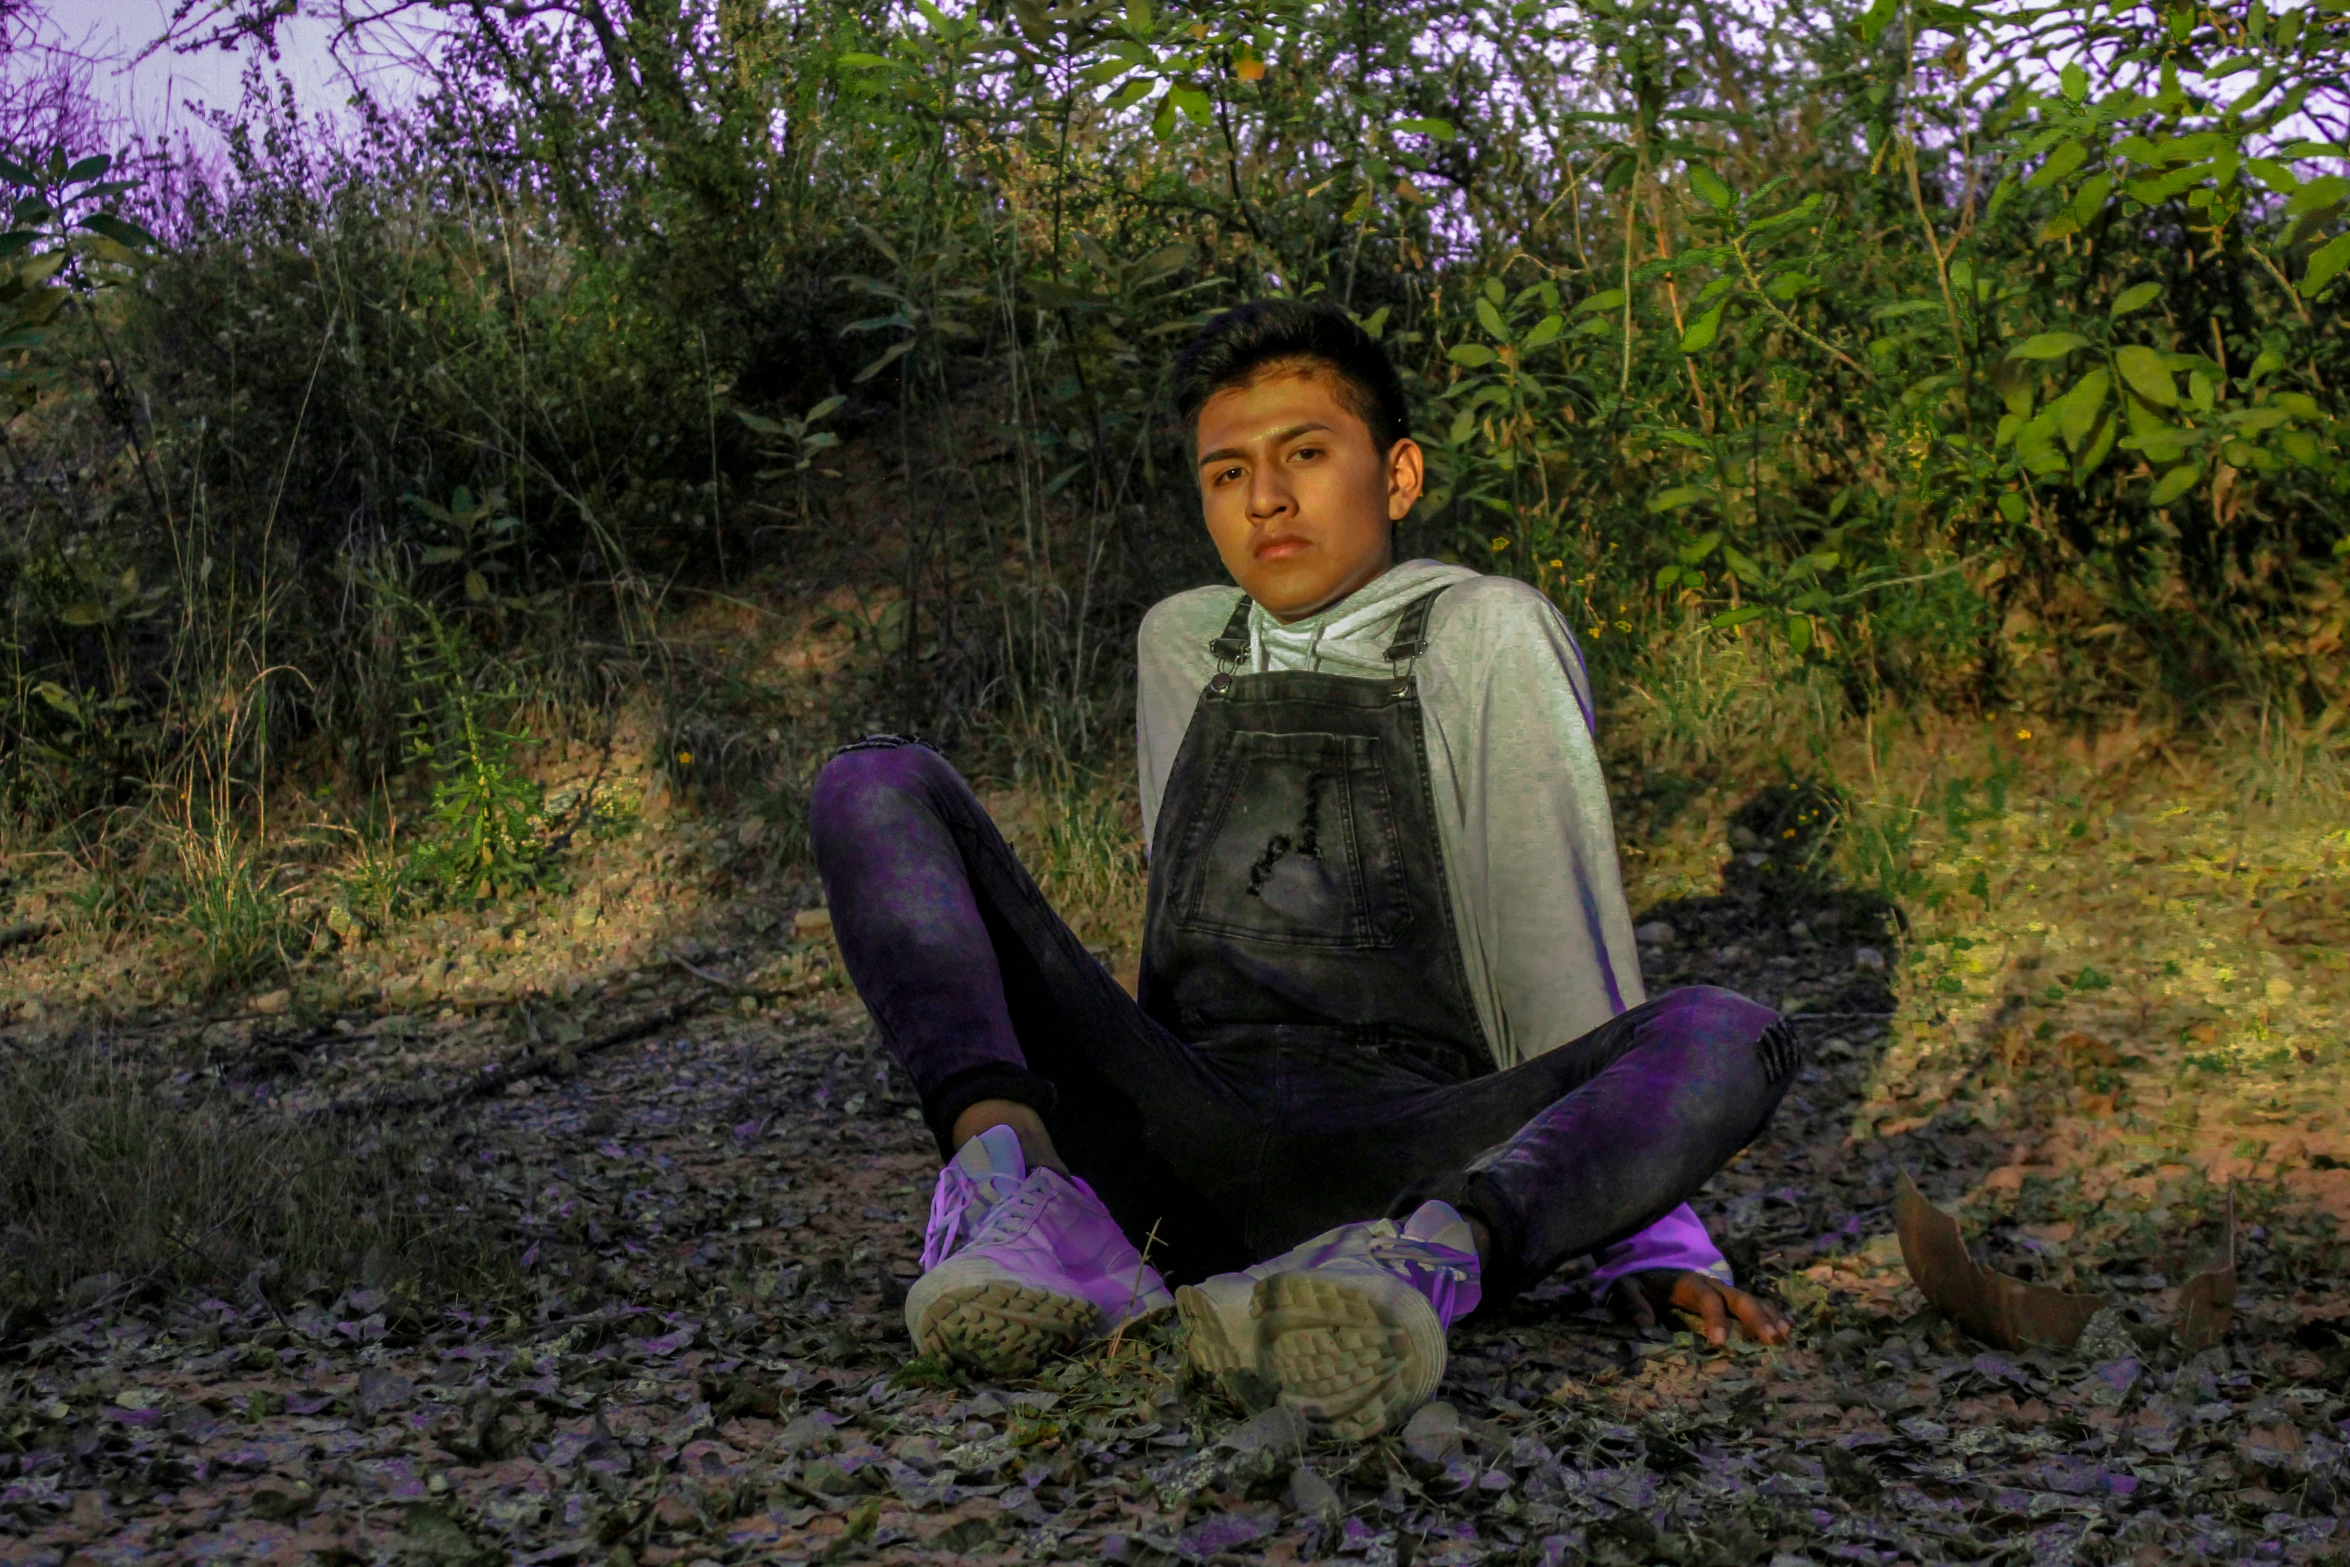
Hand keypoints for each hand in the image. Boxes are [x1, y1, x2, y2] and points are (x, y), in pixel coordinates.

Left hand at [1608, 1269, 1790, 1346]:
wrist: (1650, 1262)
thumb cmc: (1640, 1281)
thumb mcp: (1626, 1286)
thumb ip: (1632, 1301)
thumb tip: (1644, 1323)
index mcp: (1688, 1284)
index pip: (1706, 1299)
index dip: (1714, 1318)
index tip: (1719, 1342)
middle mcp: (1711, 1285)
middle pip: (1737, 1298)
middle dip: (1755, 1318)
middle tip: (1771, 1340)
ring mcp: (1723, 1290)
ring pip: (1751, 1300)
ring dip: (1769, 1316)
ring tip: (1785, 1336)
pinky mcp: (1729, 1297)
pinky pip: (1755, 1302)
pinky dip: (1771, 1312)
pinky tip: (1788, 1327)